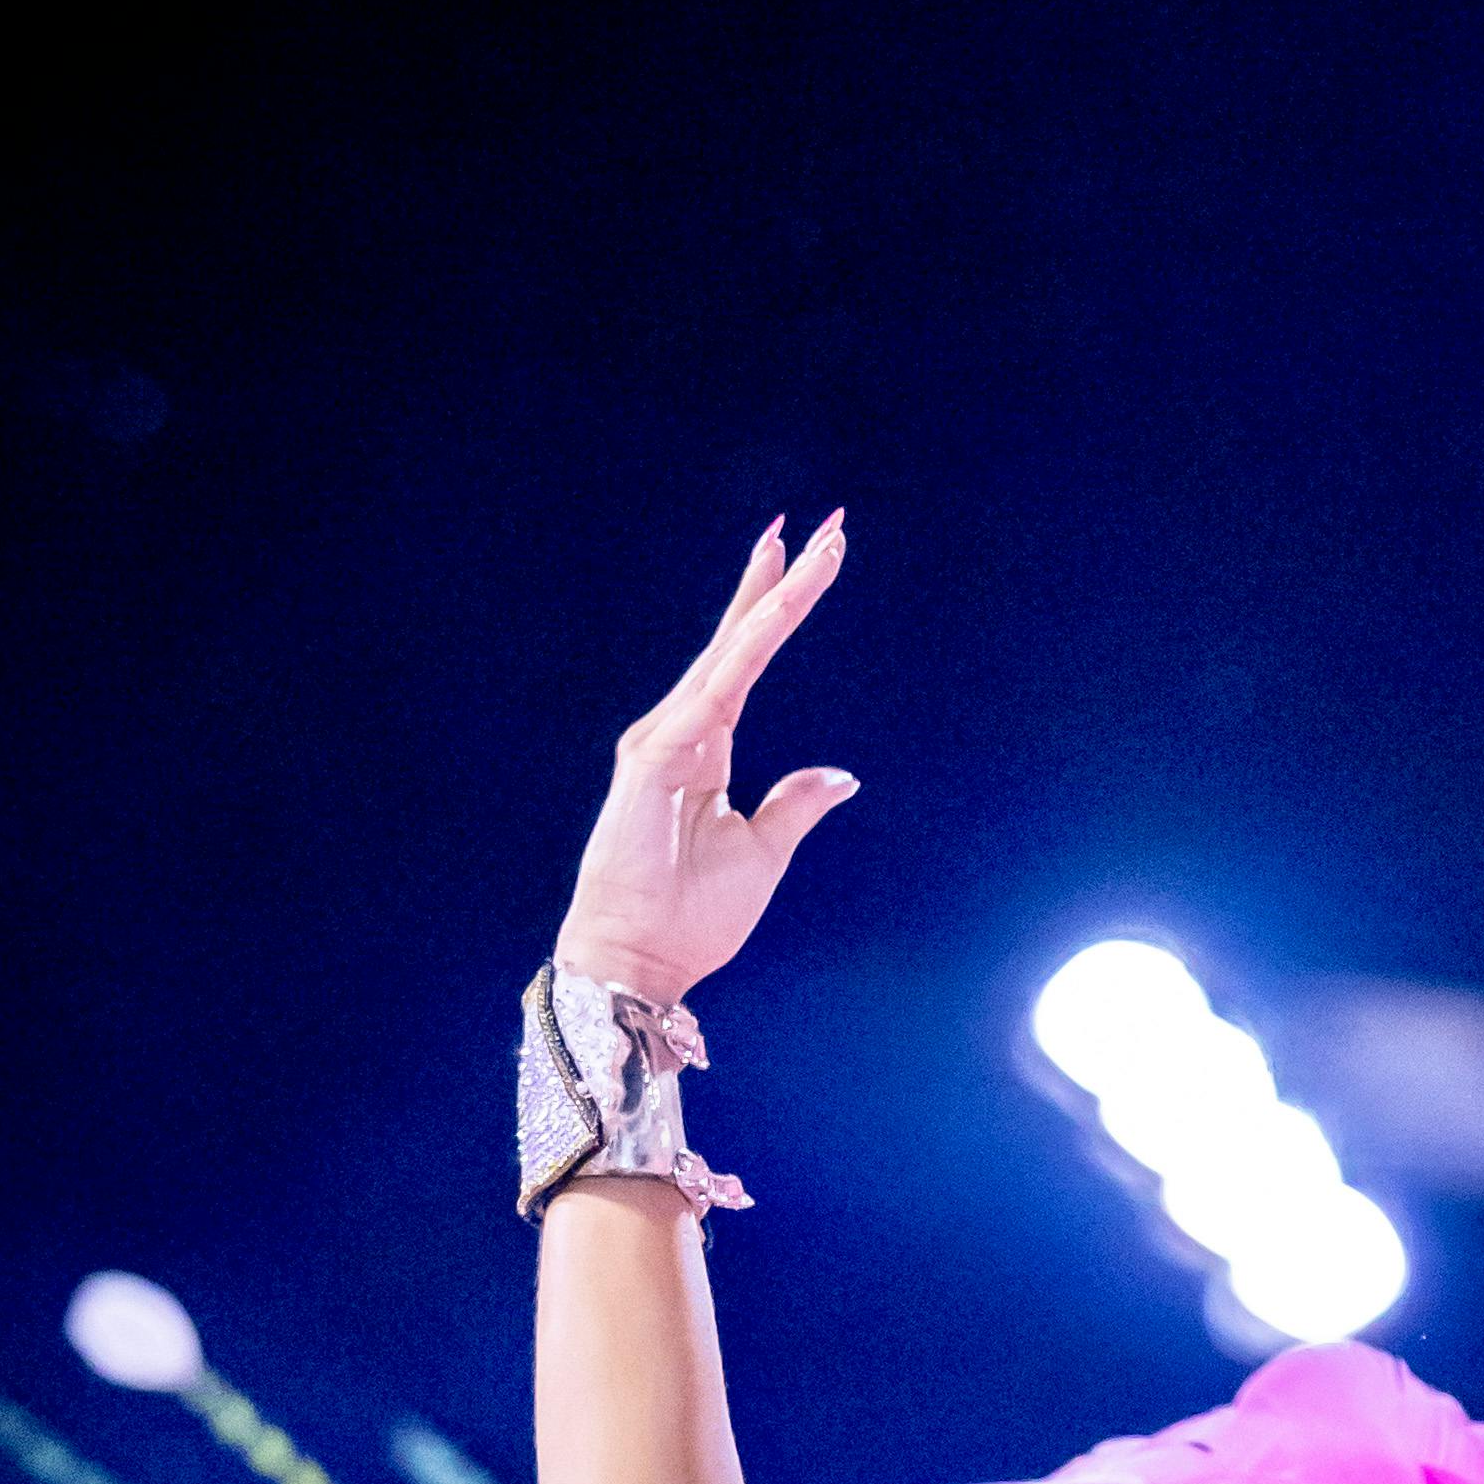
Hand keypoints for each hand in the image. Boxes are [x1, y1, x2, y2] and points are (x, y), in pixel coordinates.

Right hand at [557, 516, 856, 1008]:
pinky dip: (746, 647)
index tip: (815, 556)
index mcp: (706, 745)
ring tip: (810, 548)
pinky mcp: (655, 756)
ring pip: (731, 652)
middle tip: (825, 525)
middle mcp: (682, 727)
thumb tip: (841, 774)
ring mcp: (665, 736)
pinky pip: (715, 689)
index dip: (779, 606)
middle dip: (779, 581)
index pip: (748, 660)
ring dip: (770, 599)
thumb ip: (796, 803)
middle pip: (739, 639)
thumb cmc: (692, 914)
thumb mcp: (763, 851)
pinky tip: (775, 609)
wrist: (642, 958)